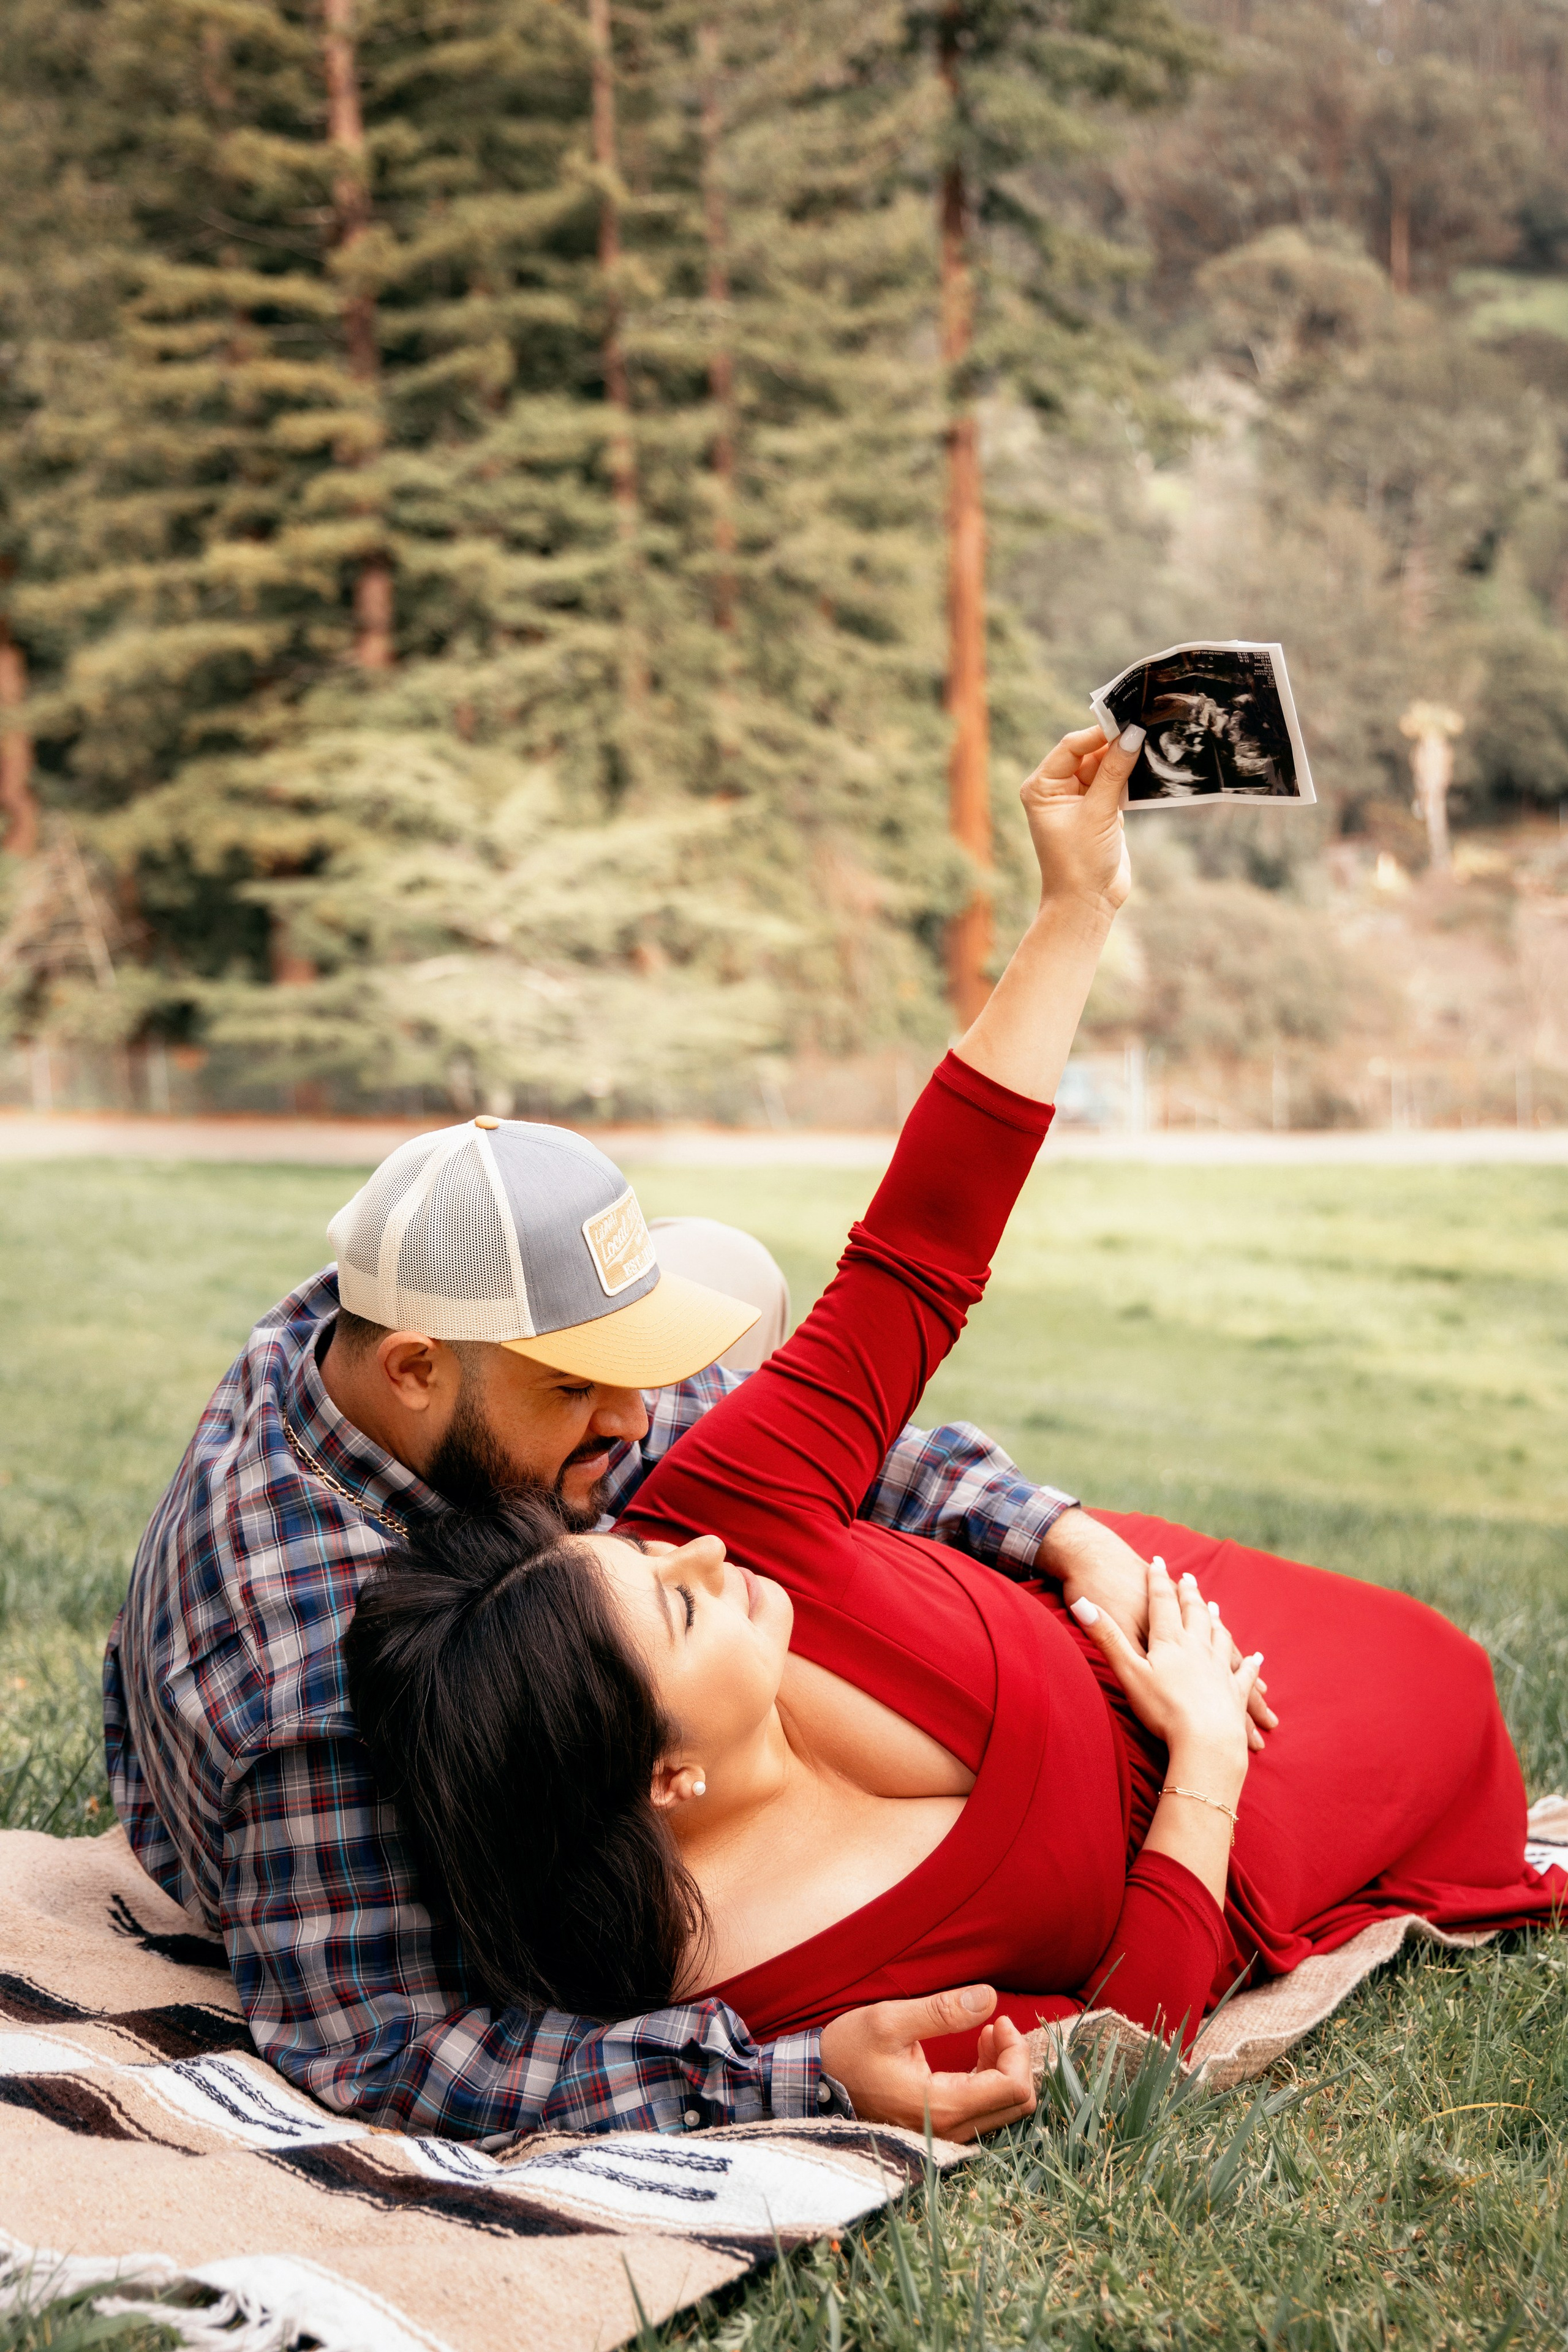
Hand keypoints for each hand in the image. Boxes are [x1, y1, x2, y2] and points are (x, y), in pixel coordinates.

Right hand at [819, 1985, 1036, 2142]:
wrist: (815, 2083)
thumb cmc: (847, 2051)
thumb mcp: (889, 2020)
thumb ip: (942, 2011)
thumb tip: (989, 1997)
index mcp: (941, 2106)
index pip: (1012, 2089)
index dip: (1016, 2051)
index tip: (999, 2021)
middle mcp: (949, 2129)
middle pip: (1016, 2104)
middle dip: (1016, 2060)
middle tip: (997, 2024)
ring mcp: (944, 2132)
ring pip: (1004, 2109)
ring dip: (1004, 2069)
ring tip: (987, 2033)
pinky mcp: (938, 2127)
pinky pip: (985, 2110)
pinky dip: (991, 2080)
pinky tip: (978, 2051)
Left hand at [1019, 726, 1136, 917]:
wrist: (1087, 903)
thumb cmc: (1080, 862)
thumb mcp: (1098, 812)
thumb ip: (1115, 771)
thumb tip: (1132, 734)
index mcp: (1042, 787)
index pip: (1071, 747)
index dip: (1098, 732)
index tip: (1126, 720)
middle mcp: (1057, 790)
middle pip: (1089, 753)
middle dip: (1115, 743)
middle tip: (1144, 725)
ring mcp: (1079, 799)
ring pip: (1105, 766)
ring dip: (1126, 758)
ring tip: (1151, 740)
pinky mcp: (1100, 810)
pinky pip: (1116, 783)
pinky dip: (1131, 776)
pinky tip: (1150, 764)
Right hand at [1069, 1558, 1259, 1793]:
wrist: (1205, 1740)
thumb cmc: (1164, 1709)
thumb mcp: (1128, 1671)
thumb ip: (1107, 1636)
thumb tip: (1081, 1602)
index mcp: (1171, 1641)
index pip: (1163, 1601)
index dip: (1159, 1580)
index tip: (1158, 1561)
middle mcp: (1198, 1647)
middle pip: (1194, 1612)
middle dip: (1189, 1593)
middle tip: (1188, 1578)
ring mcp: (1219, 1668)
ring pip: (1219, 1634)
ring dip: (1215, 1618)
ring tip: (1214, 1607)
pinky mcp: (1234, 1691)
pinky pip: (1243, 1671)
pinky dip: (1249, 1662)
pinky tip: (1256, 1658)